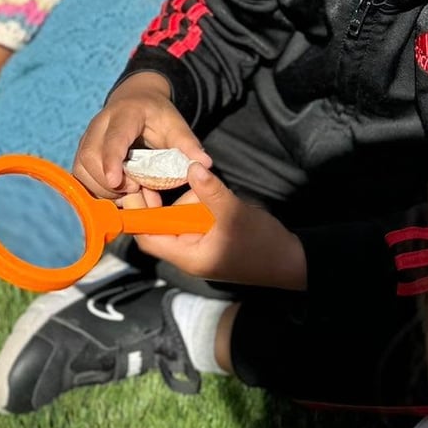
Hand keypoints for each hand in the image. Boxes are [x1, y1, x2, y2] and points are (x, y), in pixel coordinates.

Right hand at [74, 72, 209, 198]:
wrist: (135, 101)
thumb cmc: (156, 116)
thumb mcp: (176, 124)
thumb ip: (188, 144)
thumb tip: (204, 164)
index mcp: (124, 115)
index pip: (113, 138)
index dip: (111, 160)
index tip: (116, 182)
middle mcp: (99, 125)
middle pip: (90, 156)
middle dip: (108, 180)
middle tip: (134, 188)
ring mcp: (87, 139)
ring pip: (81, 169)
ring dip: (101, 188)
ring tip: (126, 192)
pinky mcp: (83, 152)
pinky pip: (80, 176)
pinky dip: (96, 190)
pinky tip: (115, 194)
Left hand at [123, 165, 306, 289]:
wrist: (291, 261)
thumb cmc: (262, 244)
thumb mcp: (235, 214)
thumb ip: (211, 191)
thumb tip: (192, 166)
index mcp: (187, 255)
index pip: (148, 237)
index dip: (139, 213)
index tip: (137, 186)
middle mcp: (187, 254)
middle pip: (160, 226)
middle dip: (161, 201)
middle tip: (160, 174)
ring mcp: (198, 247)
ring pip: (178, 220)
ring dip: (185, 201)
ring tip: (203, 186)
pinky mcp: (209, 239)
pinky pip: (193, 220)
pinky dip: (196, 206)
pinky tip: (208, 193)